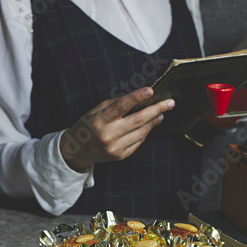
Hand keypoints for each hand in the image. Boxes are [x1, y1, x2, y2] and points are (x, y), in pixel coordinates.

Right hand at [60, 87, 174, 171]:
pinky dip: (146, 131)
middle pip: (137, 120)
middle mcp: (107, 135)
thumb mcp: (97, 111)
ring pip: (141, 132)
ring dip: (154, 121)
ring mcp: (115, 148)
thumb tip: (140, 99)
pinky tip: (151, 124)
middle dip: (156, 110)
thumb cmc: (88, 125)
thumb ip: (116, 105)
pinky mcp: (121, 156)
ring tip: (162, 113)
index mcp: (99, 121)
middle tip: (169, 103)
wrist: (77, 150)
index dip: (136, 97)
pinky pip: (138, 142)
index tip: (150, 90)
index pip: (120, 107)